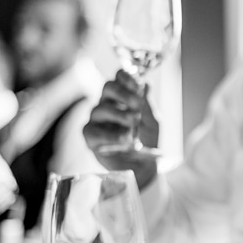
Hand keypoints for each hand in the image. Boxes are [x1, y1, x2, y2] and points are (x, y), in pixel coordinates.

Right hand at [83, 70, 159, 187]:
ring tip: (134, 124)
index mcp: (122, 97)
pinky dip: (110, 134)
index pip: (118, 77)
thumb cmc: (147, 141)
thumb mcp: (152, 123)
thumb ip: (148, 106)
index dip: (125, 77)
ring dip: (119, 114)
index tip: (137, 84)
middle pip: (107, 87)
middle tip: (137, 104)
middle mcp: (107, 104)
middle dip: (123, 93)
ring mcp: (97, 120)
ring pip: (101, 109)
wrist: (143, 166)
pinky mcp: (90, 137)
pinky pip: (93, 130)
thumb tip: (146, 84)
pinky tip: (123, 139)